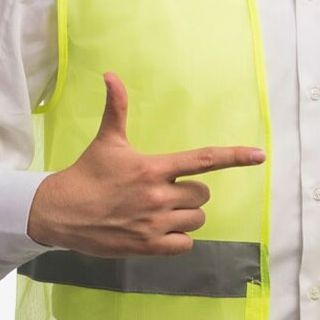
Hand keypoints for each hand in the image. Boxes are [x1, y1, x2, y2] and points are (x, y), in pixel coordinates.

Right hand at [26, 72, 264, 256]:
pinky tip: (158, 229)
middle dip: (189, 193)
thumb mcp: (107, 140)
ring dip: (185, 216)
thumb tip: (110, 73)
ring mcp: (155, 223)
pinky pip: (185, 244)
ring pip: (196, 219)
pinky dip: (177, 239)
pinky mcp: (148, 246)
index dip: (235, 156)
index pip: (204, 160)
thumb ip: (116, 107)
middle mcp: (159, 196)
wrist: (60, 212)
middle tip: (165, 190)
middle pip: (202, 195)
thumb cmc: (88, 173)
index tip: (260, 155)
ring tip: (160, 210)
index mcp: (154, 167)